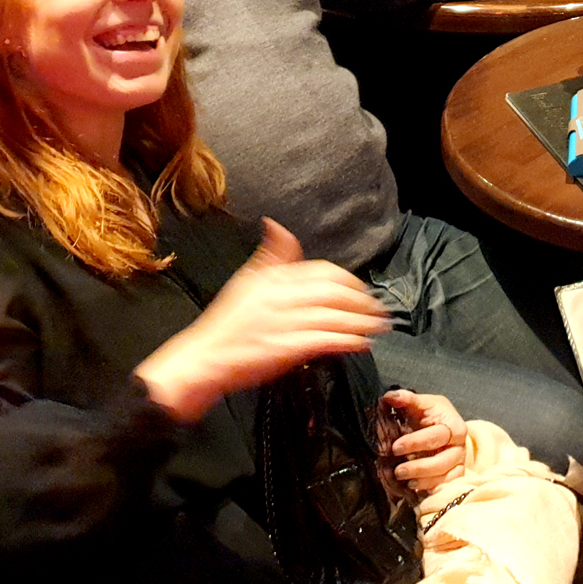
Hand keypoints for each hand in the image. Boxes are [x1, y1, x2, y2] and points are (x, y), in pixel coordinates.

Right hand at [134, 220, 388, 423]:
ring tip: (378, 327)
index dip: (348, 281)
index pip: (323, 272)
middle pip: (335, 293)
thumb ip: (271, 254)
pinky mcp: (287, 348)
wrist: (203, 359)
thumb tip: (277, 224)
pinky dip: (348, 341)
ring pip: (335, 316)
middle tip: (379, 310)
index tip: (362, 290)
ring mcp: (285, 323)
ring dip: (362, 321)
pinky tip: (361, 344)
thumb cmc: (225, 323)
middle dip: (362, 301)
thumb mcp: (246, 280)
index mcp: (274, 277)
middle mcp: (281, 296)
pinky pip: (325, 340)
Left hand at [379, 389, 466, 492]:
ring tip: (404, 480)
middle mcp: (460, 446)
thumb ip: (406, 400)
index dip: (416, 442)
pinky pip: (446, 486)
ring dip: (423, 480)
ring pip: (445, 477)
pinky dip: (431, 489)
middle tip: (398, 470)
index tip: (396, 447)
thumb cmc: (431, 415)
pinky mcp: (455, 475)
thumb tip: (388, 397)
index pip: (436, 436)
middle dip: (419, 467)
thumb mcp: (422, 404)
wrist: (443, 427)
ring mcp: (458, 462)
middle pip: (442, 461)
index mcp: (454, 426)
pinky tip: (415, 488)